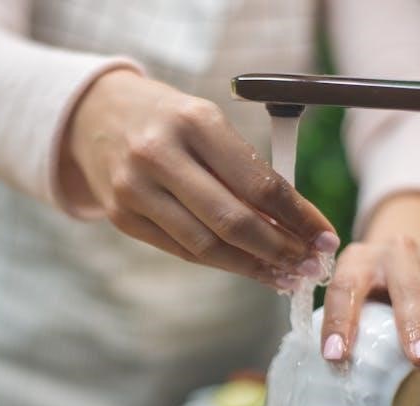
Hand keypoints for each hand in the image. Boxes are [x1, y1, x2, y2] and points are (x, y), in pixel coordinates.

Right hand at [63, 70, 339, 289]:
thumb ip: (244, 169)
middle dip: (280, 250)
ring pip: (206, 246)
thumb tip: (295, 225)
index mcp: (194, 121)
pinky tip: (249, 269)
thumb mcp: (206, 122)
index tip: (325, 238)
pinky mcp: (121, 216)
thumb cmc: (167, 118)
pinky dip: (221, 263)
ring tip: (286, 277)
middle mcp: (160, 155)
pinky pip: (182, 250)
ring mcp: (134, 189)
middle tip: (309, 268)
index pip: (258, 183)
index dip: (298, 217)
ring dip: (253, 267)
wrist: (93, 114)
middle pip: (232, 221)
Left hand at [318, 193, 419, 405]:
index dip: (339, 321)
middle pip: (409, 290)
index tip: (335, 358)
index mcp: (359, 259)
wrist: (403, 252)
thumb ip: (344, 325)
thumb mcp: (350, 294)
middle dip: (416, 328)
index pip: (346, 288)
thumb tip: (335, 375)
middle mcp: (399, 253)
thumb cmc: (366, 290)